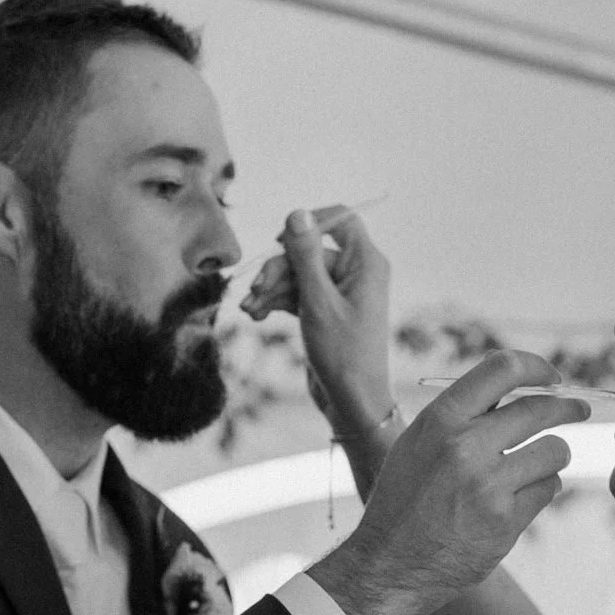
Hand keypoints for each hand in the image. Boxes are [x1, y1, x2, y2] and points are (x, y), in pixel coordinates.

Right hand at [242, 205, 392, 434]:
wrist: (351, 401)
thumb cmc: (343, 353)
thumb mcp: (318, 300)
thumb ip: (305, 255)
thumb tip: (296, 213)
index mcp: (365, 262)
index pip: (339, 219)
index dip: (307, 223)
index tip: (279, 240)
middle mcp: (355, 273)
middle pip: (308, 251)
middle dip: (278, 270)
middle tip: (255, 290)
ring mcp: (339, 293)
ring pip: (297, 275)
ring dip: (271, 290)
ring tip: (249, 310)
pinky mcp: (324, 311)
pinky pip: (296, 294)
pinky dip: (276, 302)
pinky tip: (257, 316)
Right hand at [306, 352, 586, 614]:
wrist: (389, 564)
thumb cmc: (404, 501)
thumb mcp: (418, 443)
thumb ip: (461, 416)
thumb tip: (514, 390)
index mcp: (439, 420)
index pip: (502, 370)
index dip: (536, 367)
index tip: (553, 377)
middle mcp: (464, 447)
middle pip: (539, 410)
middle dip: (567, 408)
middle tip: (579, 409)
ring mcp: (487, 486)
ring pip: (554, 451)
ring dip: (553, 456)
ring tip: (537, 466)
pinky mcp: (505, 522)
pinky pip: (549, 489)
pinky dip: (543, 490)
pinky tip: (520, 499)